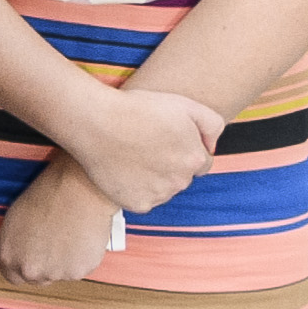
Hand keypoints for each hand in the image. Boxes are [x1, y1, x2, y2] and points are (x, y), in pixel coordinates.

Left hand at [0, 155, 127, 290]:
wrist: (76, 190)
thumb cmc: (45, 197)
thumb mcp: (12, 221)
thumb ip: (5, 246)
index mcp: (9, 258)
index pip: (13, 277)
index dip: (23, 265)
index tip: (33, 255)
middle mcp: (30, 271)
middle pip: (36, 279)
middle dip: (43, 266)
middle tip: (54, 243)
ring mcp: (54, 273)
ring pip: (59, 275)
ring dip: (62, 264)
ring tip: (68, 236)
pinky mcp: (78, 272)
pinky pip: (78, 271)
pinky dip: (80, 260)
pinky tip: (80, 239)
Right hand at [61, 82, 226, 215]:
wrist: (95, 121)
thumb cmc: (139, 108)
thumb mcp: (185, 104)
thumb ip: (212, 125)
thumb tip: (211, 147)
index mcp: (195, 159)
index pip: (201, 163)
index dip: (184, 149)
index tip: (165, 140)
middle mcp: (180, 182)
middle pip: (181, 178)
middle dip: (170, 165)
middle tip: (146, 146)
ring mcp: (158, 195)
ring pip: (163, 190)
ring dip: (154, 179)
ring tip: (132, 157)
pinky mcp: (136, 204)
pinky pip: (143, 200)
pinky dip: (135, 190)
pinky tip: (124, 170)